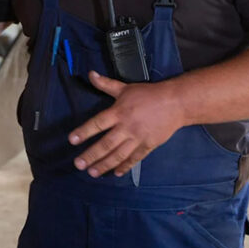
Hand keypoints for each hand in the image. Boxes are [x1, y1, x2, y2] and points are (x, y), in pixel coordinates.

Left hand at [68, 71, 184, 177]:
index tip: (72, 140)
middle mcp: (127, 127)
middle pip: (106, 144)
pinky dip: (125, 166)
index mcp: (119, 112)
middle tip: (78, 165)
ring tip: (92, 173)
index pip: (98, 123)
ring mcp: (138, 138)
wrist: (176, 103)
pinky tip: (115, 173)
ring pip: (119, 154)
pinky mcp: (148, 145)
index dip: (84, 131)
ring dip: (104, 164)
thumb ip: (106, 84)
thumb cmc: (148, 94)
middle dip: (91, 155)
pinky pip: (135, 159)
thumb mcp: (125, 87)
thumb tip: (90, 74)